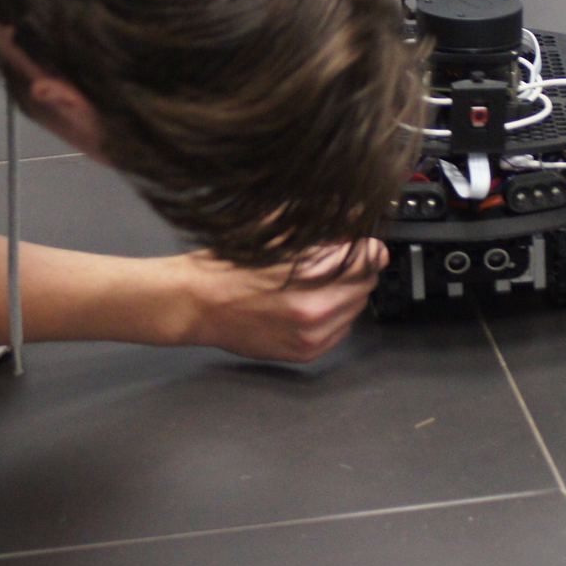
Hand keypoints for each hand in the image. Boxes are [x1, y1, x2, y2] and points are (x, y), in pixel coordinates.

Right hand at [176, 237, 386, 362]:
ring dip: (346, 292)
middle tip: (336, 259)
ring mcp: (311, 335)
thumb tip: (355, 213)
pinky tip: (310, 302)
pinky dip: (335, 315)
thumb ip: (319, 221)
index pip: (370, 257)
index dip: (367, 246)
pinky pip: (341, 330)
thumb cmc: (227, 265)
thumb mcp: (273, 230)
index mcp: (309, 274)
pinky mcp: (306, 353)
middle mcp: (315, 309)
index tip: (361, 242)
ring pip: (356, 308)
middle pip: (367, 283)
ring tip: (317, 282)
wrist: (195, 303)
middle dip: (357, 268)